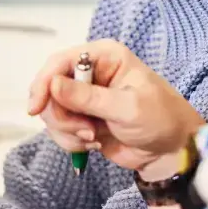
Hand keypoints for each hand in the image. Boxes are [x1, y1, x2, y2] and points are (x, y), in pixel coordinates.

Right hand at [27, 39, 203, 171]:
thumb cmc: (160, 119)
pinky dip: (71, 141)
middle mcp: (89, 73)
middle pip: (50, 90)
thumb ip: (89, 98)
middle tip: (87, 131)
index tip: (35, 109)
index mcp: (103, 57)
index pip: (60, 62)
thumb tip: (53, 85)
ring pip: (52, 113)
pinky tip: (94, 144)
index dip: (44, 83)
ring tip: (94, 138)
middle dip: (63, 116)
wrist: (171, 151)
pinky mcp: (82, 120)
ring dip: (68, 131)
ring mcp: (84, 99)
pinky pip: (60, 130)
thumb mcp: (127, 107)